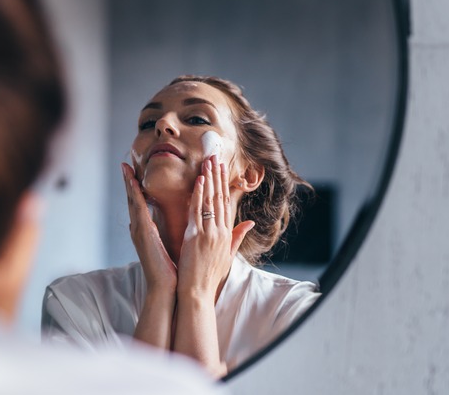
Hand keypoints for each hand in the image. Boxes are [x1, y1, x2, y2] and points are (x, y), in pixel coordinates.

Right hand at [122, 163, 176, 292]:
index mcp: (146, 231)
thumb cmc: (169, 270)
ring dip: (128, 184)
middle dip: (128, 182)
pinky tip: (133, 183)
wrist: (166, 288)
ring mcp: (139, 230)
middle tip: (124, 165)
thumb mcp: (166, 246)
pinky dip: (135, 195)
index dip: (136, 189)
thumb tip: (157, 225)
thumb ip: (161, 233)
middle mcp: (139, 228)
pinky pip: (139, 210)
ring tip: (124, 168)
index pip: (140, 205)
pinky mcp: (143, 234)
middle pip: (132, 200)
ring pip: (132, 202)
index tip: (133, 173)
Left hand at [177, 155, 253, 299]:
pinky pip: (198, 211)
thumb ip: (238, 237)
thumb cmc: (209, 276)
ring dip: (210, 179)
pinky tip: (200, 180)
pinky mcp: (197, 236)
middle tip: (216, 155)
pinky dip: (199, 195)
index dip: (225, 183)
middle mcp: (221, 231)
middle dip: (218, 175)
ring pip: (210, 200)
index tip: (223, 167)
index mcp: (227, 235)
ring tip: (208, 160)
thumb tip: (251, 222)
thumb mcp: (228, 255)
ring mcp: (210, 233)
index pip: (226, 203)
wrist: (198, 292)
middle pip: (220, 197)